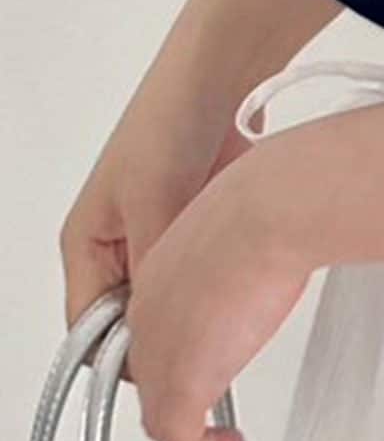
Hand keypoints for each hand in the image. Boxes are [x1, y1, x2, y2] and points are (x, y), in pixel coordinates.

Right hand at [60, 92, 256, 361]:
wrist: (220, 73)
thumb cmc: (169, 122)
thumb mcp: (154, 201)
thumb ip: (153, 265)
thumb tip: (162, 324)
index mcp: (86, 245)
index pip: (90, 331)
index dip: (126, 355)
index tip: (167, 366)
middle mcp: (118, 246)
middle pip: (132, 320)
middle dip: (164, 331)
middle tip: (204, 338)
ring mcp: (159, 234)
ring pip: (170, 298)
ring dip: (194, 300)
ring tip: (224, 301)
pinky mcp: (195, 223)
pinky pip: (200, 270)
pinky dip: (216, 276)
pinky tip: (241, 275)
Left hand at [122, 148, 309, 440]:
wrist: (271, 211)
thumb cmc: (270, 204)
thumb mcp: (249, 225)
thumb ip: (245, 252)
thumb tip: (273, 256)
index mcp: (157, 271)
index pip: (152, 330)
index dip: (176, 357)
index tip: (207, 367)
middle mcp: (148, 313)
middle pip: (149, 374)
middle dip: (178, 402)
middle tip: (206, 419)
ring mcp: (161, 349)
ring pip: (158, 412)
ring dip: (188, 439)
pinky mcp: (183, 381)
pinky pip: (180, 438)